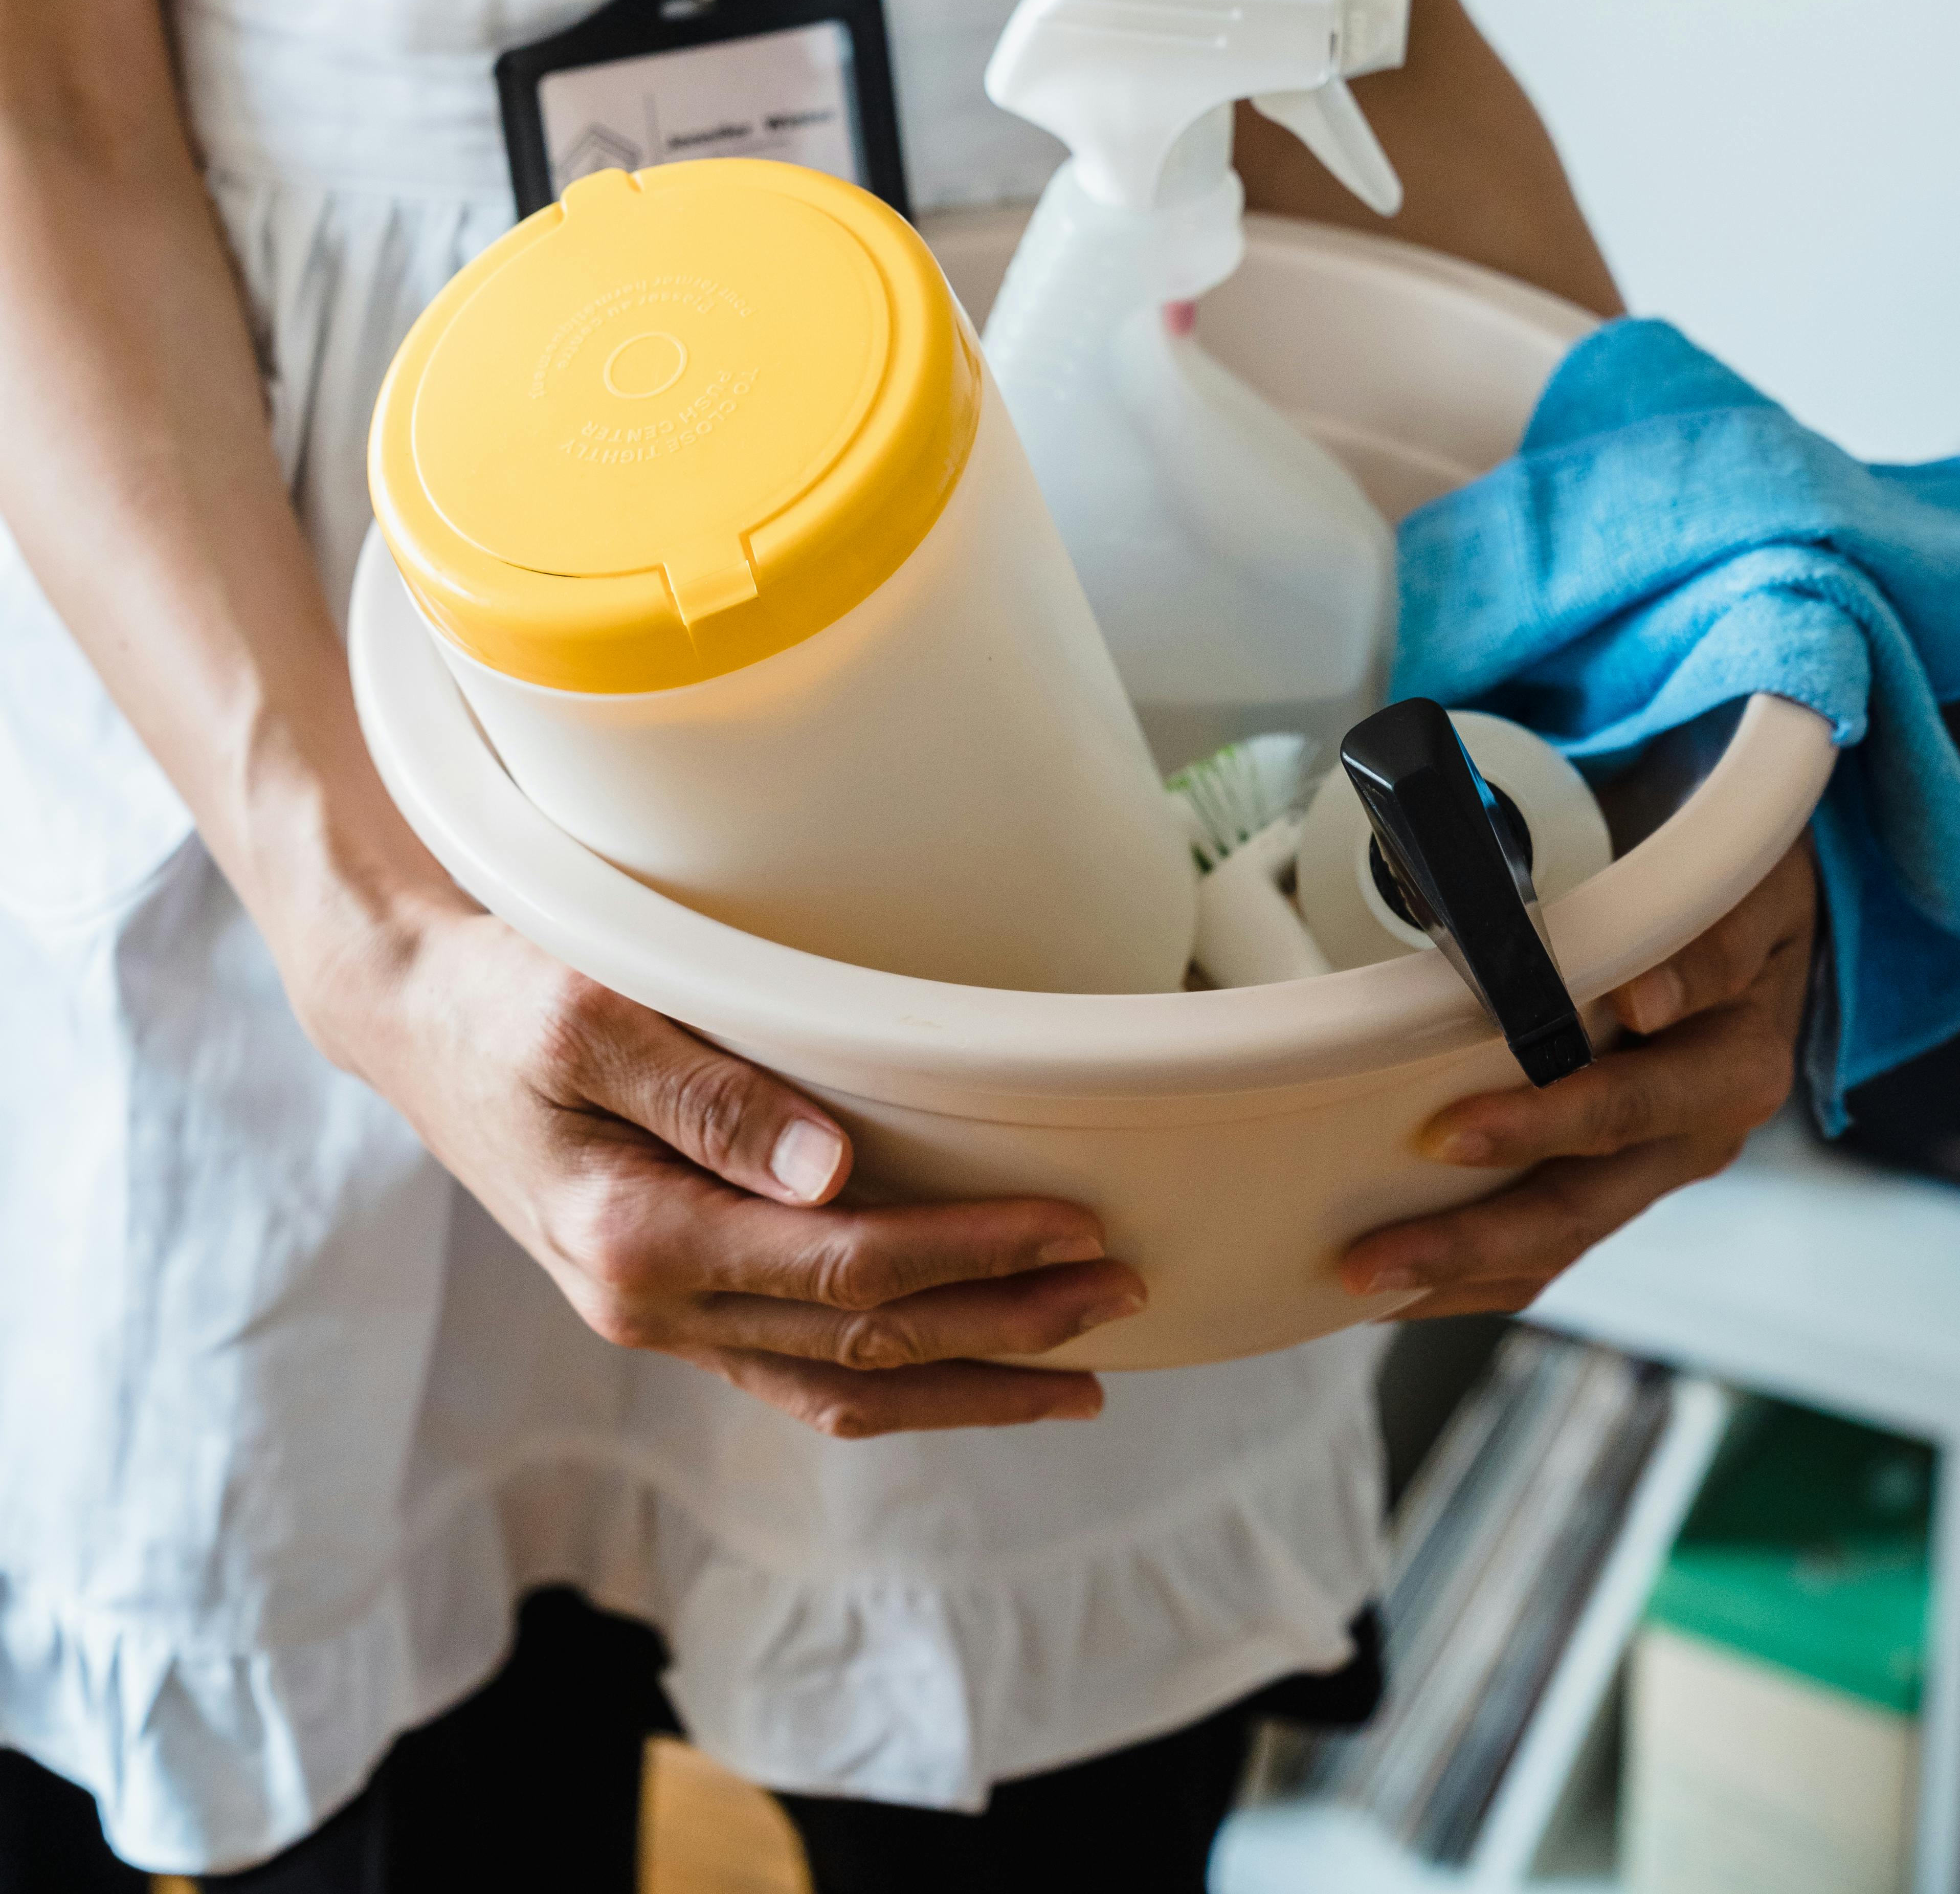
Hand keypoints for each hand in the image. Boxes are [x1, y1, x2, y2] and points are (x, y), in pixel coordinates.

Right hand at [297, 831, 1143, 1437]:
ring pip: (837, 1389)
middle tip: (1123, 1293)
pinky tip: (959, 1367)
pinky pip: (798, 1371)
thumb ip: (707, 1094)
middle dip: (1003, 1329)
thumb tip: (829, 1168)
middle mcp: (651, 1305)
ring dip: (964, 1381)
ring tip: (1080, 1371)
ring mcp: (659, 1316)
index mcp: (637, 1239)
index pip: (846, 1271)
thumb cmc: (500, 995)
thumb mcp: (587, 1016)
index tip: (1074, 1228)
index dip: (970, 1256)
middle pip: (861, 1347)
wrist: (412, 1017)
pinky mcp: (668, 1296)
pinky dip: (892, 1380)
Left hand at [1341, 838, 1817, 1319]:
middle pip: (1579, 1205)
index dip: (1537, 1124)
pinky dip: (1477, 1270)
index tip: (1447, 1136)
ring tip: (1365, 1280)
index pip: (1624, 1105)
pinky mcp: (1624, 1180)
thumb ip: (1705, 945)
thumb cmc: (1744, 903)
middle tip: (1372, 1253)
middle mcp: (1698, 1137)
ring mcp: (1658, 1168)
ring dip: (1460, 1267)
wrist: (1777, 938)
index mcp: (1731, 1069)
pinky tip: (1403, 1283)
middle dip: (1471, 1235)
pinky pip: (1551, 1243)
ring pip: (1558, 1241)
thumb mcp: (1747, 898)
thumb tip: (1641, 996)